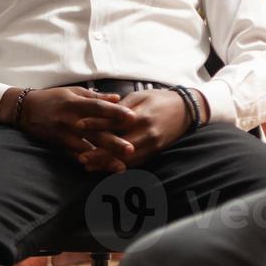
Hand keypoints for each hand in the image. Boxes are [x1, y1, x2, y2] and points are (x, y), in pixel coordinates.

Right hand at [5, 86, 136, 166]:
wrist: (25, 109)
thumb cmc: (52, 98)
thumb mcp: (73, 92)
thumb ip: (96, 97)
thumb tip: (118, 98)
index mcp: (75, 103)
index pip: (99, 108)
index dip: (115, 112)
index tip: (132, 117)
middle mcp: (71, 120)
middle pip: (95, 131)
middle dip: (114, 141)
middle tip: (132, 149)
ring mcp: (65, 134)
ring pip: (88, 148)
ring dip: (105, 158)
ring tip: (121, 166)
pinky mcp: (60, 144)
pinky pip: (76, 155)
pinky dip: (89, 162)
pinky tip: (101, 170)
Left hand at [76, 89, 193, 171]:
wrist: (187, 109)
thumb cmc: (159, 99)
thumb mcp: (139, 96)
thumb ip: (120, 107)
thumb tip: (99, 111)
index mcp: (140, 116)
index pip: (114, 123)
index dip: (95, 125)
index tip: (78, 127)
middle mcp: (146, 133)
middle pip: (118, 147)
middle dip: (99, 154)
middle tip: (80, 158)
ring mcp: (152, 145)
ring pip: (127, 159)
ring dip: (107, 164)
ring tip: (89, 166)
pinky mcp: (156, 152)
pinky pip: (137, 162)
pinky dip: (121, 166)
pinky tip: (107, 168)